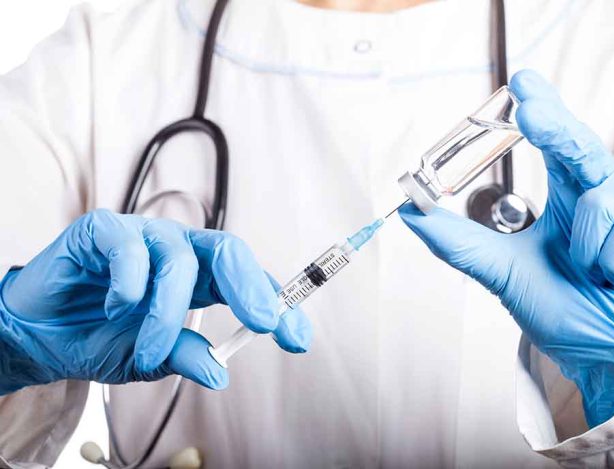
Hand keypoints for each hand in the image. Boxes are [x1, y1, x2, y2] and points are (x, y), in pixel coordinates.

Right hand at [0, 209, 311, 394]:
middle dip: (251, 287)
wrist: (37, 336)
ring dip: (169, 310)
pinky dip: (130, 281)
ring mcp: (142, 237)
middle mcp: (177, 252)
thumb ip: (183, 356)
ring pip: (178, 258)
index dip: (277, 306)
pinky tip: (119, 306)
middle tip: (264, 322)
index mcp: (199, 279)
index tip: (297, 339)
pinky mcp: (103, 230)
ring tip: (148, 348)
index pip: (247, 283)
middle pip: (228, 251)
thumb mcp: (146, 359)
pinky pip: (129, 246)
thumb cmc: (97, 339)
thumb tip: (218, 374)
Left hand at [399, 70, 613, 426]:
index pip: (554, 143)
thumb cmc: (557, 308)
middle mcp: (602, 193)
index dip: (543, 110)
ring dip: (582, 245)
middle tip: (531, 108)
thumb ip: (458, 241)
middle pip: (582, 145)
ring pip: (602, 195)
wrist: (597, 356)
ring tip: (587, 270)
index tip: (521, 83)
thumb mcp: (499, 270)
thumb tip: (410, 213)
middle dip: (557, 126)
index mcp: (567, 195)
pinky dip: (611, 261)